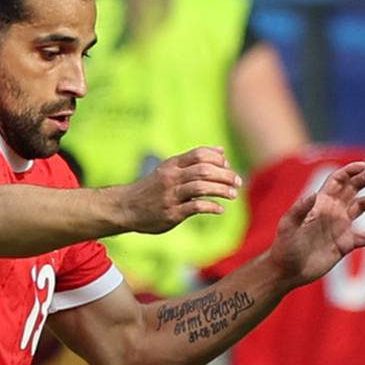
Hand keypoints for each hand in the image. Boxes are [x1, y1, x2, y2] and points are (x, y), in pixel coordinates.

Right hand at [120, 147, 241, 233]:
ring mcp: (171, 196)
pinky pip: (195, 207)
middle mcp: (172, 178)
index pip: (199, 154)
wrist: (126, 207)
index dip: (218, 159)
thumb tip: (221, 151)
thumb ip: (194, 161)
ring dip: (221, 190)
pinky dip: (211, 207)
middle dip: (225, 175)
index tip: (228, 166)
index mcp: (172, 165)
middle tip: (238, 182)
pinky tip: (219, 209)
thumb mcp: (170, 169)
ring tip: (233, 195)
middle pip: (204, 170)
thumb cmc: (152, 188)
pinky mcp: (171, 213)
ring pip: (201, 187)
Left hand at [266, 161, 364, 286]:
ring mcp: (340, 227)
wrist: (288, 271)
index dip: (350, 171)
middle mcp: (333, 211)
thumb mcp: (288, 225)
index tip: (363, 166)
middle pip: (353, 188)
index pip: (338, 180)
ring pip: (362, 207)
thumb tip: (313, 194)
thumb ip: (299, 209)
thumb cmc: (285, 246)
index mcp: (320, 203)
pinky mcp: (345, 244)